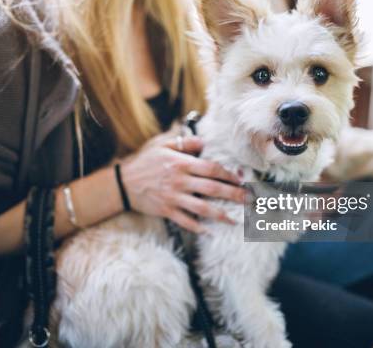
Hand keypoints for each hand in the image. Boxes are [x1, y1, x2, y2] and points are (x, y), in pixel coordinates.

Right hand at [120, 134, 244, 232]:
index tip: (241, 180)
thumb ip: (185, 143)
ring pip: (202, 207)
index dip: (229, 175)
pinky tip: (210, 231)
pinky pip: (186, 221)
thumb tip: (204, 142)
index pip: (212, 168)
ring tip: (234, 220)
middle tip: (249, 200)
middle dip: (234, 195)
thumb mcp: (162, 144)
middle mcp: (180, 180)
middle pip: (213, 188)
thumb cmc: (144, 161)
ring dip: (221, 214)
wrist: (122, 182)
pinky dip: (198, 227)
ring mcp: (174, 197)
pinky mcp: (167, 210)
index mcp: (182, 163)